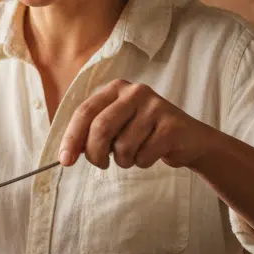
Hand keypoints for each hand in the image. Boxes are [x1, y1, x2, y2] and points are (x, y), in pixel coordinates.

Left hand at [59, 80, 215, 169]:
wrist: (189, 139)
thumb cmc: (144, 134)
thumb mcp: (116, 127)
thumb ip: (92, 134)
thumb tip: (67, 154)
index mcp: (116, 88)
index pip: (85, 111)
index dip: (72, 137)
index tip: (65, 160)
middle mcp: (135, 92)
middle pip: (101, 127)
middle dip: (95, 153)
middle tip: (100, 165)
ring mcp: (156, 106)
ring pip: (123, 146)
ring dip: (123, 160)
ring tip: (134, 154)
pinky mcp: (172, 125)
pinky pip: (144, 155)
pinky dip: (142, 162)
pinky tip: (153, 153)